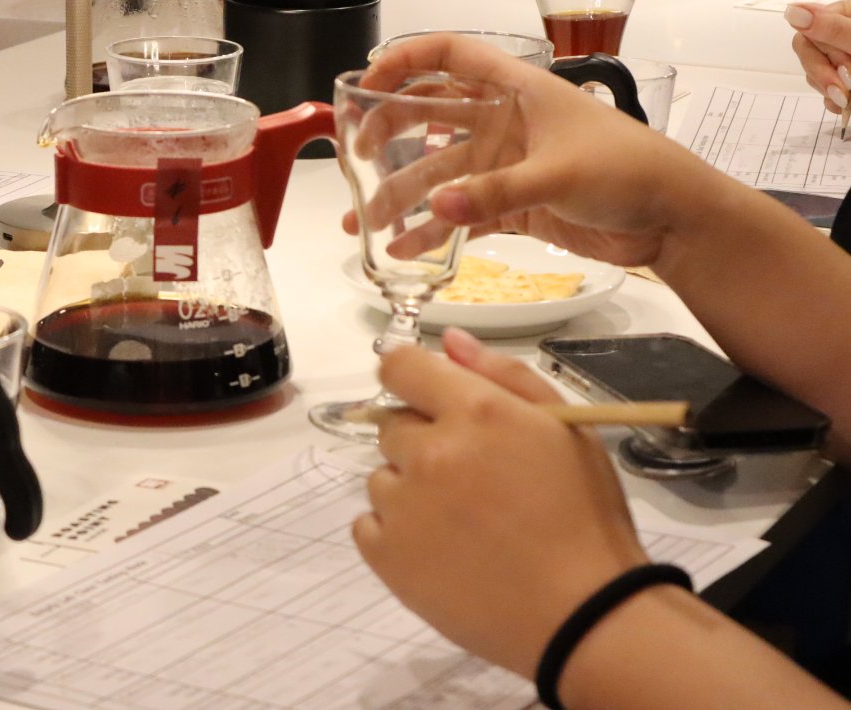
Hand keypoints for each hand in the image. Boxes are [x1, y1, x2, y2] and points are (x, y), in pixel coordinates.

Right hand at [351, 33, 701, 268]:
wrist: (674, 218)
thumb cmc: (630, 170)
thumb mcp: (560, 173)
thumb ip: (495, 192)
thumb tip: (436, 207)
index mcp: (516, 90)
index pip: (448, 54)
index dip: (403, 60)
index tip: (365, 82)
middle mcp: (504, 121)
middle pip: (430, 115)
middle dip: (388, 135)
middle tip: (357, 161)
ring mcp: (506, 164)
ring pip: (439, 173)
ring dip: (402, 196)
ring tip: (366, 223)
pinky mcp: (514, 204)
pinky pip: (461, 214)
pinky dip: (433, 233)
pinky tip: (406, 251)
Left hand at [353, 329, 646, 677]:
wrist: (586, 616)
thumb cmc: (586, 518)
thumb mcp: (568, 430)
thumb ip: (504, 375)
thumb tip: (447, 340)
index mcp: (475, 412)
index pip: (399, 366)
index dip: (411, 377)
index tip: (429, 399)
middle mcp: (428, 451)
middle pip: (392, 425)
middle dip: (424, 441)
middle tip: (472, 478)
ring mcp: (402, 506)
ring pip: (382, 477)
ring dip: (411, 490)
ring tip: (464, 523)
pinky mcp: (387, 556)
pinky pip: (369, 524)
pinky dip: (396, 534)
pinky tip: (442, 550)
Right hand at [786, 2, 850, 114]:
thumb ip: (832, 29)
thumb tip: (791, 12)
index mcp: (843, 14)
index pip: (809, 29)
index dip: (824, 53)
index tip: (847, 71)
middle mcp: (838, 32)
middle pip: (807, 53)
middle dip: (825, 75)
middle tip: (846, 92)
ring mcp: (841, 57)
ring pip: (814, 73)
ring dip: (830, 90)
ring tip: (850, 99)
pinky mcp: (843, 79)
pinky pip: (823, 90)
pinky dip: (833, 100)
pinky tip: (847, 105)